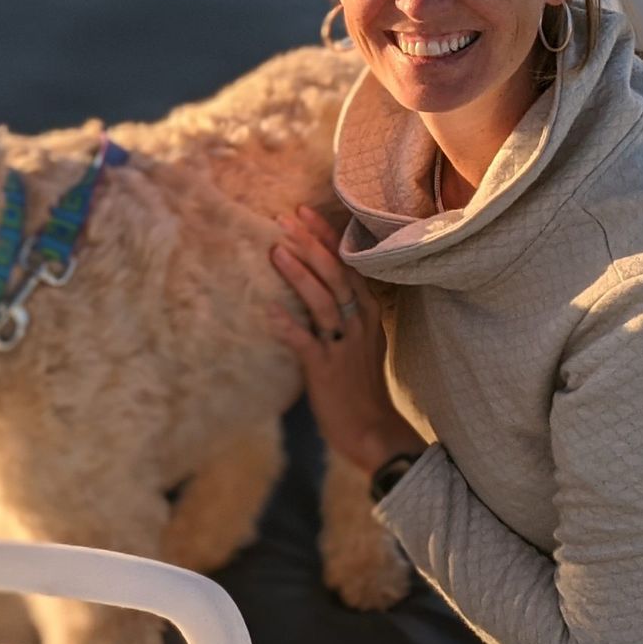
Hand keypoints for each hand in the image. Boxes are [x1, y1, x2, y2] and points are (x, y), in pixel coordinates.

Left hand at [265, 205, 425, 474]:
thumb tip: (317, 282)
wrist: (373, 431)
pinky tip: (269, 310)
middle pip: (335, 275)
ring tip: (276, 251)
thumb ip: (346, 311)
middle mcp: (359, 323)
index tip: (304, 212)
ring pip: (322, 302)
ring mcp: (343, 346)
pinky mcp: (326, 370)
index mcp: (368, 313)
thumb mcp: (362, 340)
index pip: (348, 264)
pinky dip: (287, 326)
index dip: (326, 237)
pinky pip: (305, 343)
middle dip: (310, 244)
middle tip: (285, 219)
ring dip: (299, 275)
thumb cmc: (362, 385)